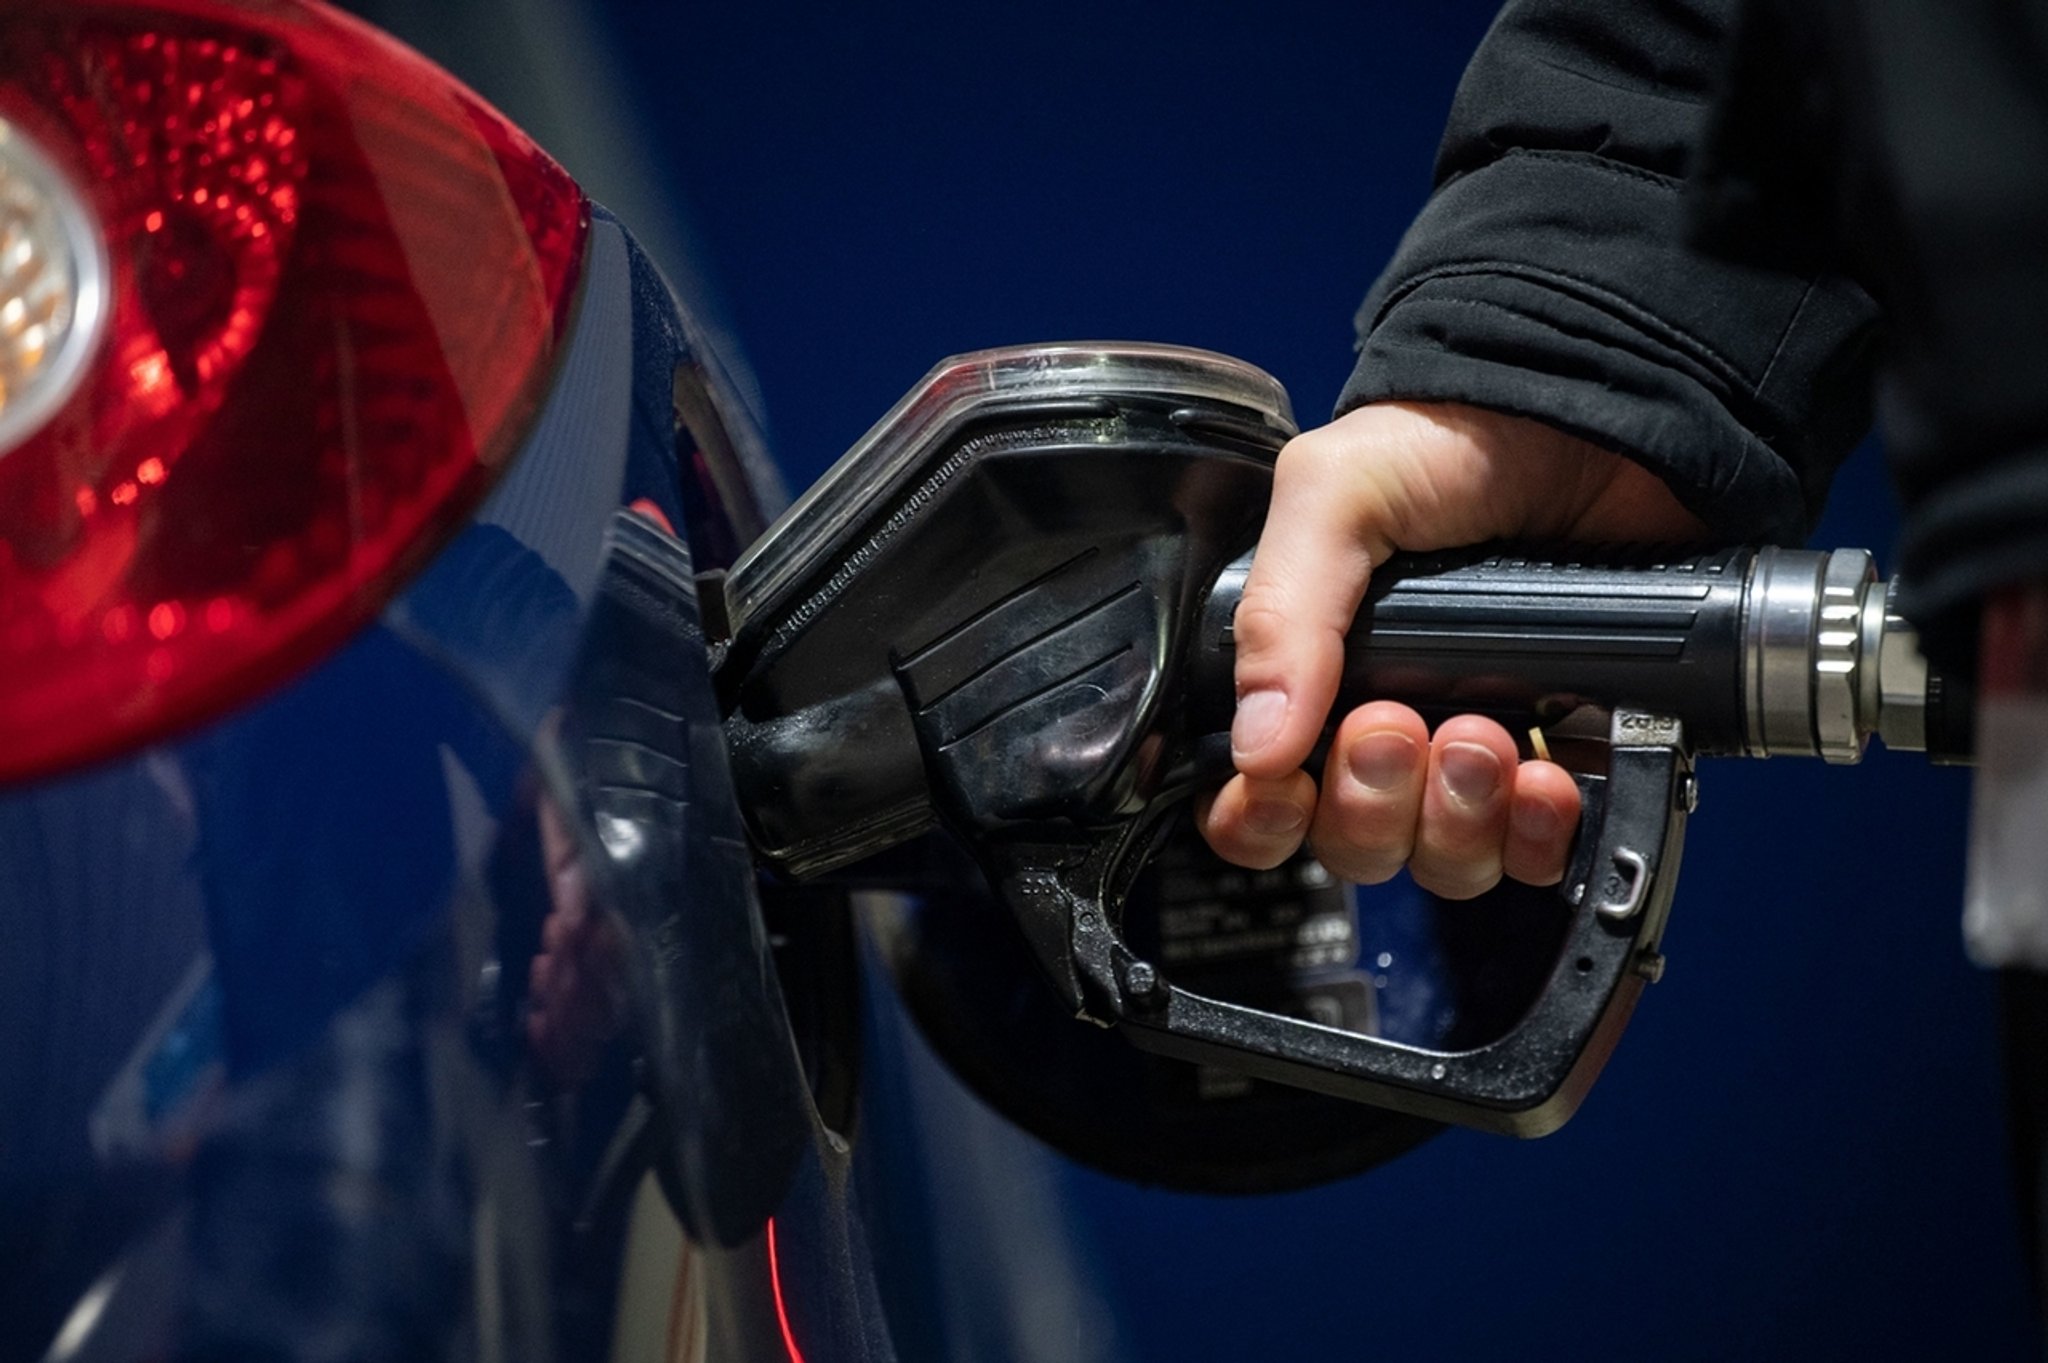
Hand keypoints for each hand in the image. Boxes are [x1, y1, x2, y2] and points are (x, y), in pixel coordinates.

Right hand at [1197, 400, 1707, 895]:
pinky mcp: (1568, 759)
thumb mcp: (1336, 495)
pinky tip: (1547, 776)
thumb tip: (1256, 744)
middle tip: (1402, 725)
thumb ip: (1281, 613)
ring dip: (1458, 816)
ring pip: (1440, 858)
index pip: (1256, 796)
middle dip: (1371, 801)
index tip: (1286, 788)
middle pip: (1350, 841)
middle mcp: (1388, 722)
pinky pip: (1535, 853)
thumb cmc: (1459, 440)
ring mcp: (1477, 747)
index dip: (1261, 818)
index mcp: (1312, 670)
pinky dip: (1536, 834)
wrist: (1603, 420)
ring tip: (1490, 735)